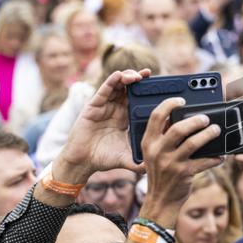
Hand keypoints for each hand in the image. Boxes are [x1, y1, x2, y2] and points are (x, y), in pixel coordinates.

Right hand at [56, 69, 151, 183]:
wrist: (83, 163)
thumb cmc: (104, 159)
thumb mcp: (127, 158)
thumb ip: (140, 161)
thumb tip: (155, 167)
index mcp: (126, 118)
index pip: (138, 100)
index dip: (147, 91)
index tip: (160, 85)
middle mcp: (116, 109)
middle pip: (129, 89)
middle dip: (139, 79)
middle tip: (149, 74)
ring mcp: (105, 106)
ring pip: (117, 86)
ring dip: (127, 77)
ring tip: (137, 76)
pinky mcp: (93, 106)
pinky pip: (103, 90)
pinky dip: (111, 81)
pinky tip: (119, 75)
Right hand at [140, 97, 222, 220]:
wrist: (160, 201)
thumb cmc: (160, 174)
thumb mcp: (154, 154)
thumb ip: (163, 138)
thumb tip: (183, 119)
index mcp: (148, 143)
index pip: (155, 117)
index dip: (169, 105)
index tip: (181, 100)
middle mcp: (157, 151)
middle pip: (178, 128)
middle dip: (195, 120)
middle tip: (206, 118)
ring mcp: (171, 163)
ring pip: (193, 143)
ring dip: (208, 134)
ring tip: (216, 130)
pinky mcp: (184, 173)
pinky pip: (204, 161)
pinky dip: (215, 157)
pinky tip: (221, 155)